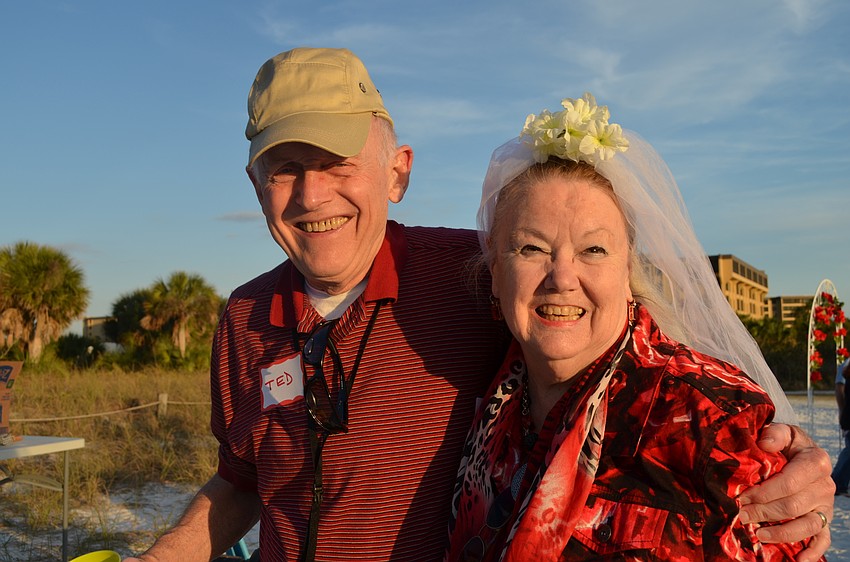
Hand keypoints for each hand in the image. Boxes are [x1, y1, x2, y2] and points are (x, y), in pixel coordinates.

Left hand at [738, 423, 832, 560]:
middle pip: (793, 506)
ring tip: (759, 534)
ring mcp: (826, 506)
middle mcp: (825, 486)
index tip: (742, 497)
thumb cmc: (788, 444)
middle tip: (742, 515)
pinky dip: (812, 552)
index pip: (788, 483)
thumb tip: (765, 443)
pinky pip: (822, 539)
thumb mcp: (783, 432)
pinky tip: (798, 559)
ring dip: (782, 533)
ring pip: (807, 525)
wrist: (801, 453)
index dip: (764, 492)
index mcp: (816, 462)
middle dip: (764, 512)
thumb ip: (775, 434)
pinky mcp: (824, 520)